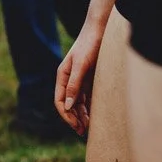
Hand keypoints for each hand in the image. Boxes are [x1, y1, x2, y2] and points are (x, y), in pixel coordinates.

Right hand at [55, 18, 105, 134]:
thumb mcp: (81, 66)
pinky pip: (88, 96)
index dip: (66, 115)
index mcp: (62, 76)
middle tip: (83, 132)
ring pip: (78, 102)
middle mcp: (69, 79)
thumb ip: (74, 86)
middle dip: (74, 118)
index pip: (59, 101)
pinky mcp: (90, 77)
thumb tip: (68, 106)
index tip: (76, 126)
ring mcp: (79, 79)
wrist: (101, 29)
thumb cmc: (90, 45)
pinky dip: (90, 106)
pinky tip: (95, 115)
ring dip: (82, 115)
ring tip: (89, 127)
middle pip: (69, 104)